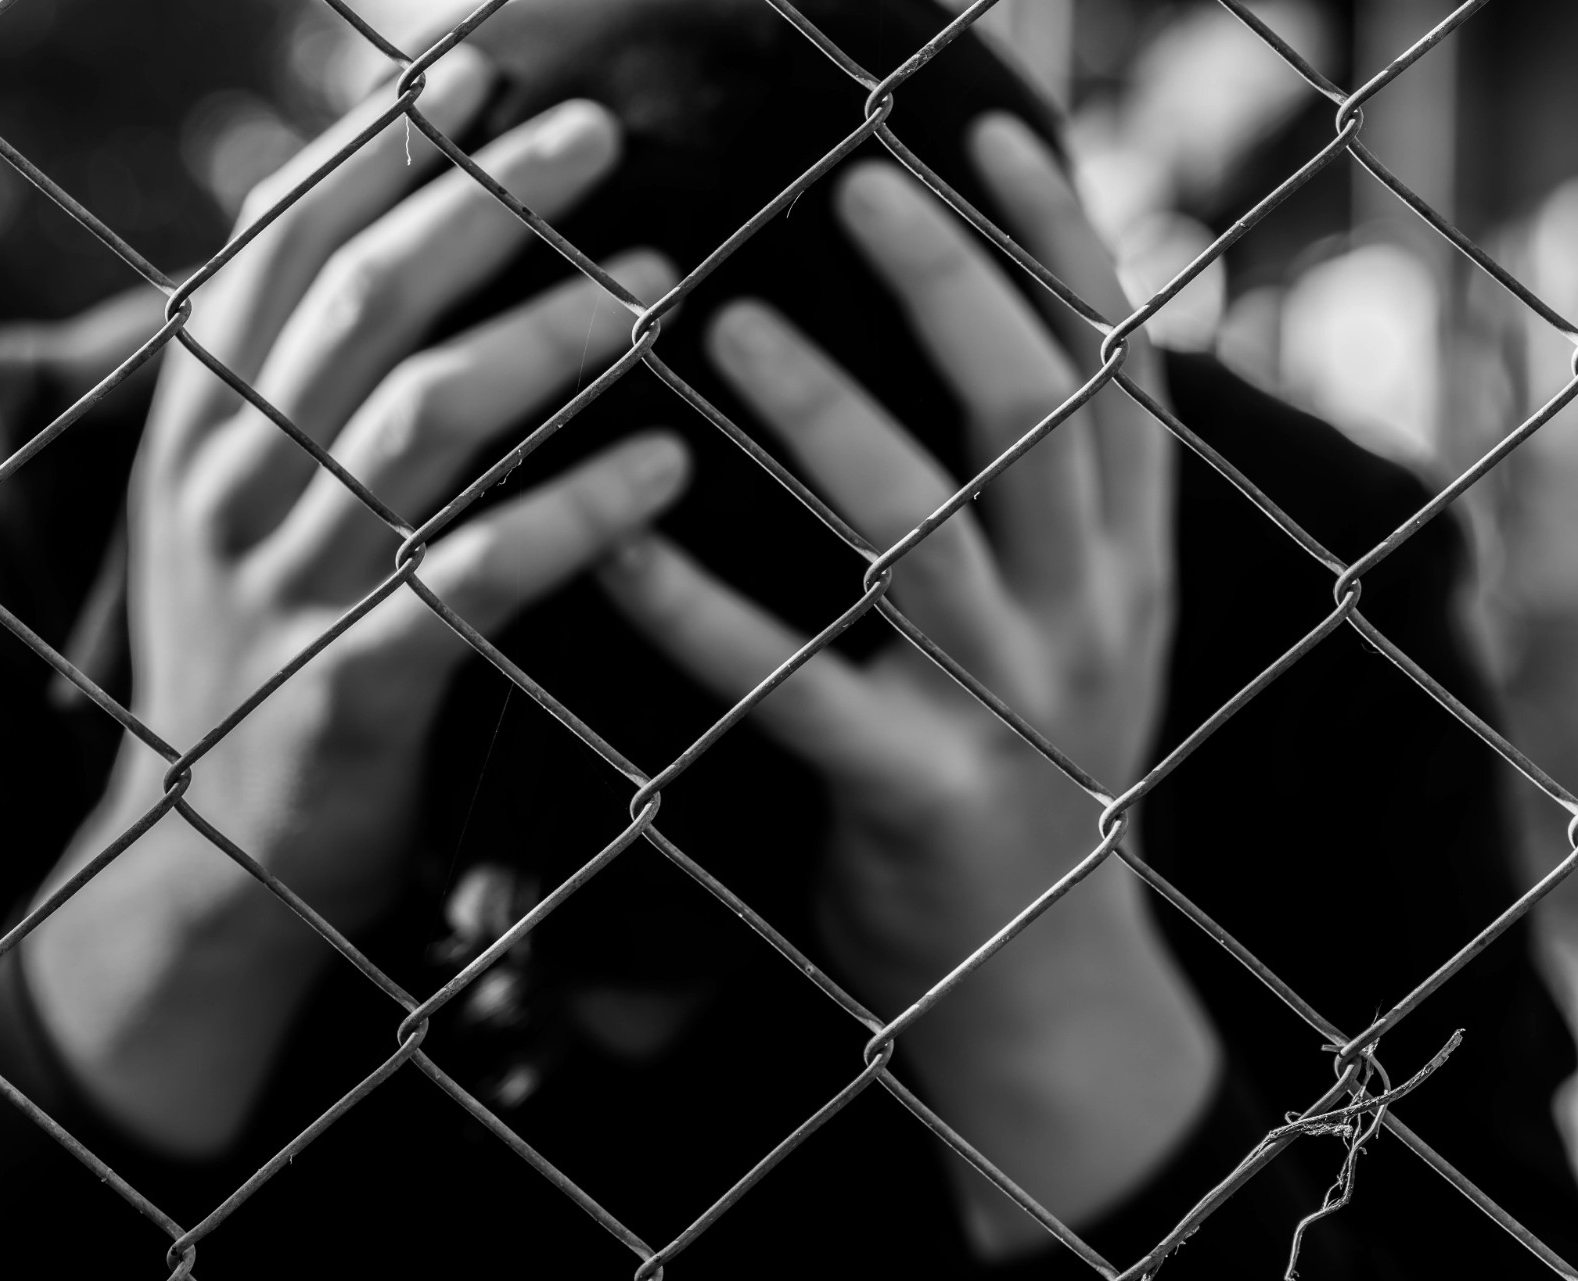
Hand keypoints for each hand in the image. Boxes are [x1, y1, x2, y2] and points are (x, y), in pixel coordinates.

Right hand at [24, 50, 685, 1155]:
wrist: (201, 867)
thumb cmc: (261, 656)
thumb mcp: (239, 504)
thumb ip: (297, 381)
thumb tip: (390, 232)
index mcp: (202, 420)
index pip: (282, 238)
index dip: (381, 140)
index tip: (479, 58)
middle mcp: (229, 481)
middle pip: (366, 298)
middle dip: (488, 196)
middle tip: (603, 128)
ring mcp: (281, 584)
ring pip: (424, 417)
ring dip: (550, 333)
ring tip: (661, 280)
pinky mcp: (347, 687)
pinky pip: (476, 578)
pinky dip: (576, 514)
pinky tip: (666, 470)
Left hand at [600, 115, 1216, 1252]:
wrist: (1045, 996)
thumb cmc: (1022, 781)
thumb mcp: (1069, 630)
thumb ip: (1044, 507)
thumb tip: (988, 347)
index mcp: (1125, 562)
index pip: (1116, 367)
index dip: (1062, 239)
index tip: (986, 130)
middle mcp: (1090, 616)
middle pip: (1037, 415)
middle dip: (953, 285)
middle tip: (854, 182)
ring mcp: (1013, 711)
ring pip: (924, 532)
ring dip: (827, 418)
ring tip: (722, 329)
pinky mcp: (917, 800)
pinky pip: (797, 691)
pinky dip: (699, 615)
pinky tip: (617, 547)